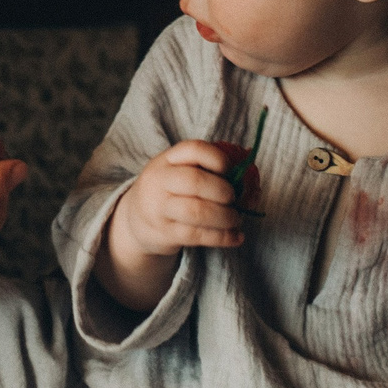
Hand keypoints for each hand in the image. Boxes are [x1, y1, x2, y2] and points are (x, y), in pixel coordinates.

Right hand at [110, 141, 246, 262]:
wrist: (136, 220)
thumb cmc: (171, 191)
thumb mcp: (180, 172)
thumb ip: (211, 170)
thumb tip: (250, 175)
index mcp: (167, 160)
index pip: (194, 149)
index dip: (218, 158)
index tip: (230, 170)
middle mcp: (159, 180)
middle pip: (195, 181)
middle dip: (223, 191)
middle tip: (234, 199)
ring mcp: (159, 208)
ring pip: (197, 211)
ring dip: (225, 217)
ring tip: (236, 218)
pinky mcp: (165, 233)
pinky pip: (197, 235)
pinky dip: (223, 237)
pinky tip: (236, 237)